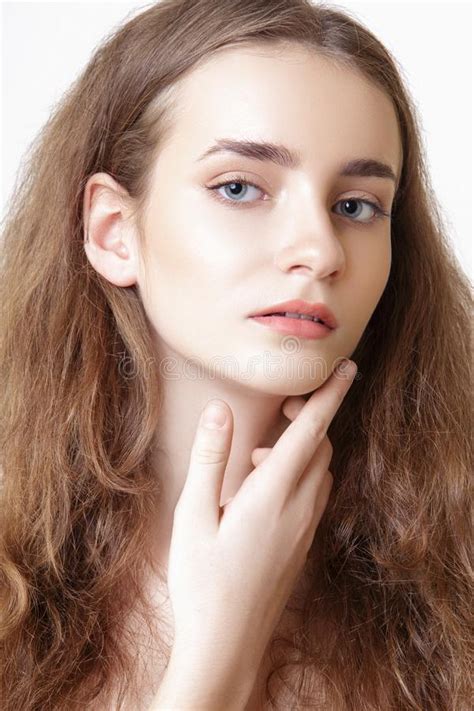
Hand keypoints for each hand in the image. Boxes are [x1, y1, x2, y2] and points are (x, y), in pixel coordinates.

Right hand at [165, 359, 357, 701]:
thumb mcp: (193, 515)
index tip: (346, 367)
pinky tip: (264, 490)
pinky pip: (315, 494)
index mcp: (273, 493)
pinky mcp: (303, 544)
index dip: (330, 395)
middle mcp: (300, 507)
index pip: (312, 431)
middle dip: (310, 418)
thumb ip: (209, 458)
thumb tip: (219, 409)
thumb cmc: (203, 581)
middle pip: (321, 446)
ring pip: (321, 471)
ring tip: (258, 456)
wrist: (227, 644)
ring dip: (303, 448)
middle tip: (281, 407)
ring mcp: (305, 528)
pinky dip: (301, 474)